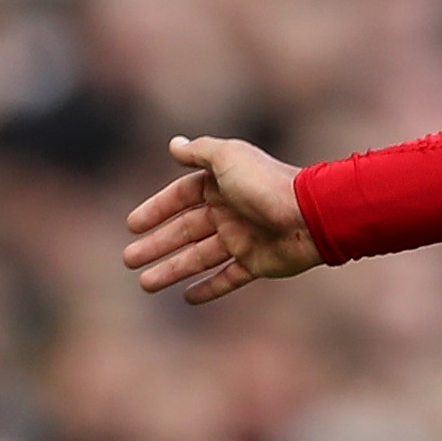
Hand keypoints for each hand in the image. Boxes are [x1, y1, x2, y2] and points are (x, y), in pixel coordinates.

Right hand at [120, 137, 320, 303]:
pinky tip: (187, 297)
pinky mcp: (258, 263)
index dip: (156, 211)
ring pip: (199, 257)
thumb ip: (199, 152)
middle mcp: (230, 212)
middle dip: (156, 245)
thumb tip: (174, 144)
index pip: (180, 198)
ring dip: (172, 270)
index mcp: (221, 185)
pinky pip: (229, 277)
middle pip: (184, 231)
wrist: (312, 216)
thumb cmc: (266, 184)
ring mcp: (243, 239)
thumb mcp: (227, 158)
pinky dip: (209, 287)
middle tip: (129, 259)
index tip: (132, 226)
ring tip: (145, 284)